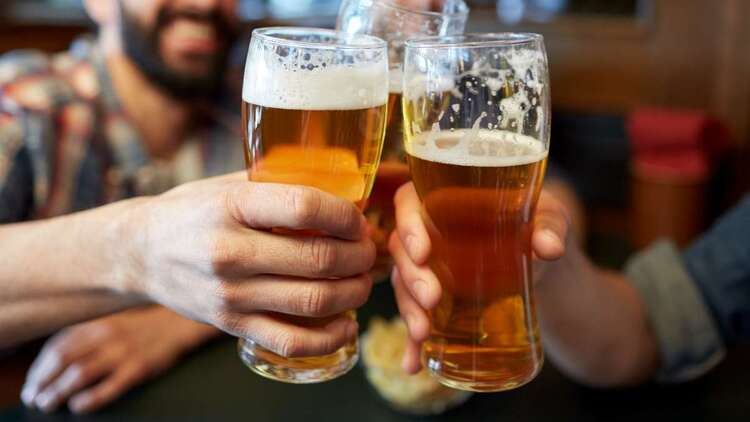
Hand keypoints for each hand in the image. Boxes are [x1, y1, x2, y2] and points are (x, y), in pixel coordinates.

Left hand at [20, 307, 217, 413]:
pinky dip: (90, 399)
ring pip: (80, 374)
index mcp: (97, 324)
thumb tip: (54, 358)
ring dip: (58, 392)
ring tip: (48, 404)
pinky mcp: (139, 369)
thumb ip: (86, 334)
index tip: (32, 382)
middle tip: (34, 398)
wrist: (178, 324)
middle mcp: (106, 336)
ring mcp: (123, 352)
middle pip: (63, 360)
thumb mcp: (111, 322)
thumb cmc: (142, 326)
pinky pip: (109, 387)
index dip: (39, 367)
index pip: (57, 346)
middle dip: (43, 382)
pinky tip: (78, 406)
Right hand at [118, 173, 374, 357]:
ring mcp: (231, 294)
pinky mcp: (231, 325)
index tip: (359, 219)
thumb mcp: (226, 185)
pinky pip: (291, 340)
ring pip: (314, 300)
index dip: (345, 215)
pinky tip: (347, 324)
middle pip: (318, 258)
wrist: (139, 254)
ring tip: (363, 281)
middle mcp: (230, 252)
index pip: (305, 207)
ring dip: (354, 292)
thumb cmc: (191, 212)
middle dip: (359, 255)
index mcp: (231, 207)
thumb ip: (276, 183)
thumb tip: (340, 181)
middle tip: (369, 250)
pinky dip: (329, 338)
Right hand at [388, 182, 570, 372]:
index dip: (408, 224)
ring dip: (408, 310)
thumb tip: (548, 247)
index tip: (424, 252)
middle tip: (433, 298)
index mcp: (446, 198)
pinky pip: (417, 317)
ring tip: (422, 333)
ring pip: (404, 285)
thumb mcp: (551, 218)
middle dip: (411, 277)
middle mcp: (429, 231)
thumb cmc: (541, 225)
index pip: (409, 201)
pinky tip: (414, 364)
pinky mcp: (436, 300)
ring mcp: (430, 268)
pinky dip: (413, 344)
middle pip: (402, 248)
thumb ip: (551, 226)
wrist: (546, 262)